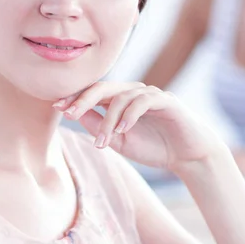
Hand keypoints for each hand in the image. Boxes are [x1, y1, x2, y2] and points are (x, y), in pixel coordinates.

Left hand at [53, 81, 226, 173]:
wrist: (188, 156)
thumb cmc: (154, 147)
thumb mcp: (120, 142)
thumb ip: (100, 128)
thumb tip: (77, 116)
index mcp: (121, 101)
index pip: (94, 93)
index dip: (75, 98)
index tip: (57, 108)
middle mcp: (134, 93)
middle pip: (103, 87)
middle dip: (84, 99)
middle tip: (69, 114)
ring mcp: (150, 94)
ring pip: (121, 97)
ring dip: (108, 120)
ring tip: (103, 143)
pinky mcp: (166, 101)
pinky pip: (143, 101)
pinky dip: (130, 115)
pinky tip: (122, 130)